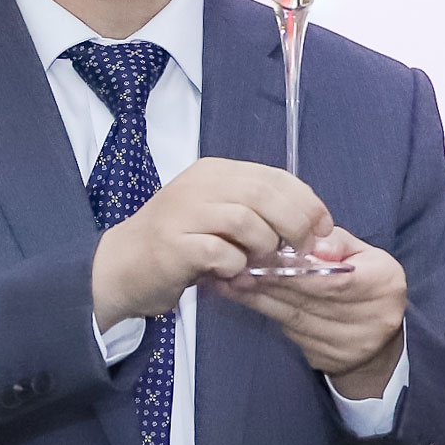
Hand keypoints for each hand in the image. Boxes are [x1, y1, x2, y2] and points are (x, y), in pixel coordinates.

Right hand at [92, 158, 331, 326]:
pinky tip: (230, 272)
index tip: (324, 227)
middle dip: (294, 224)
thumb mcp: (217, 214)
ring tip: (258, 261)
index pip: (274, 176)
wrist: (121, 267)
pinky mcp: (174, 245)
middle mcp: (200, 185)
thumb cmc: (178, 243)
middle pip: (264, 194)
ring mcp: (184, 213)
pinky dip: (236, 266)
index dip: (307, 201)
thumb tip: (311, 226)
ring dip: (264, 246)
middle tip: (302, 249)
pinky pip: (222, 253)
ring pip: (247, 221)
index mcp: (215, 172)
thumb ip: (256, 212)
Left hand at [218, 227, 406, 397]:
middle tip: (235, 267)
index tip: (263, 257)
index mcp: (384, 284)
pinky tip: (246, 299)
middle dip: (269, 281)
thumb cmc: (367, 283)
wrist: (381, 343)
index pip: (333, 279)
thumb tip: (310, 244)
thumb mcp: (363, 253)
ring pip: (296, 318)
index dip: (296, 270)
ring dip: (260, 299)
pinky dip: (268, 313)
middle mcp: (372, 318)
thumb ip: (336, 242)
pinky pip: (292, 334)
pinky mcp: (329, 360)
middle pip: (310, 299)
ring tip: (231, 281)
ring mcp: (350, 344)